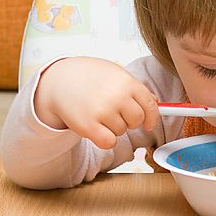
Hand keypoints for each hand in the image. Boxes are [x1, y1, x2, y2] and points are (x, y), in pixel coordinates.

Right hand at [33, 57, 159, 149]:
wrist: (59, 79)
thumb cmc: (89, 76)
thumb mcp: (115, 74)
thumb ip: (135, 88)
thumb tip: (155, 102)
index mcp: (127, 82)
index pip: (150, 105)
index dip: (152, 117)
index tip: (149, 124)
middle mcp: (118, 96)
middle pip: (137, 120)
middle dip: (129, 120)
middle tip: (114, 113)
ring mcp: (103, 111)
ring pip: (121, 131)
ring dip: (112, 127)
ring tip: (98, 113)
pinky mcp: (89, 126)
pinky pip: (109, 142)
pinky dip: (104, 139)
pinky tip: (96, 128)